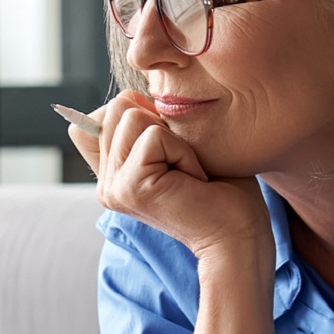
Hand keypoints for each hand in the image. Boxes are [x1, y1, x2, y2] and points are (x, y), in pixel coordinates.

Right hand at [66, 93, 271, 262]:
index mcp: (112, 175)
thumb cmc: (220, 190)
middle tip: (183, 163)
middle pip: (116, 107)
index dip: (137, 115)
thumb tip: (130, 97)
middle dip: (160, 123)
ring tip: (188, 172)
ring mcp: (113, 187)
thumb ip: (144, 125)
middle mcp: (106, 183)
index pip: (95, 118)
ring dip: (174, 138)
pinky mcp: (130, 187)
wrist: (238, 236)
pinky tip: (193, 180)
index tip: (169, 151)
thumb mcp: (177, 146)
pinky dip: (183, 150)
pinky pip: (154, 135)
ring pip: (131, 115)